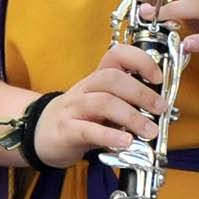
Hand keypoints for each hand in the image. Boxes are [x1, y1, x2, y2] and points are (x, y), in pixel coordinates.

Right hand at [32, 42, 167, 169]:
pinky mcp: (65, 131)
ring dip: (132, 116)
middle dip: (141, 92)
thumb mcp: (102, 106)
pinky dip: (110, 136)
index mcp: (96, 80)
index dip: (140, 61)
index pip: (116, 55)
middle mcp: (84, 90)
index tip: (157, 78)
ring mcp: (72, 109)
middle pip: (111, 78)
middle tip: (161, 109)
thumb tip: (161, 111)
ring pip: (102, 102)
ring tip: (149, 131)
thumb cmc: (78, 120)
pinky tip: (126, 142)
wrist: (38, 134)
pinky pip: (88, 130)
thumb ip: (127, 105)